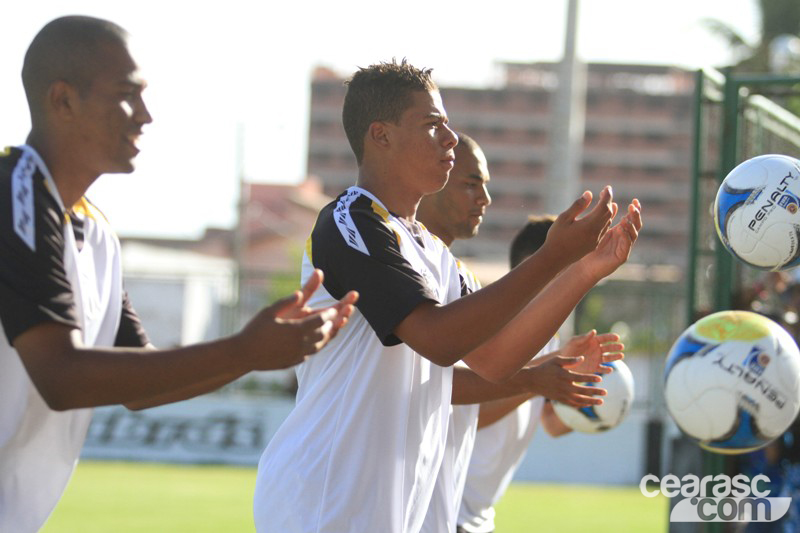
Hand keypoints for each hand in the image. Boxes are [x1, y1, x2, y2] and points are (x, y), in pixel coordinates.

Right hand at [235, 269, 357, 370]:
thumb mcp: (269, 311)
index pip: (321, 320)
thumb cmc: (254, 330)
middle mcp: (300, 343)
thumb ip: (286, 302)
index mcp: (296, 329)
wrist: (243, 355)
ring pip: (321, 344)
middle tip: (342, 315)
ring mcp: (298, 354)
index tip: (335, 307)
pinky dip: (320, 345)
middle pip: (324, 332)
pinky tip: (320, 340)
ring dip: (329, 335)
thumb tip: (300, 292)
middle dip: (334, 323)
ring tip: (334, 327)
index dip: (329, 313)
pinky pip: (313, 352)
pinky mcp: (295, 361)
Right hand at [511, 355, 606, 407]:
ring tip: (601, 402)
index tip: (600, 379)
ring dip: (591, 401)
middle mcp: (564, 387)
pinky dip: (582, 405)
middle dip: (595, 392)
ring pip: (579, 400)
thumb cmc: (545, 368)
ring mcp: (562, 395)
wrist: (532, 380)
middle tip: (606, 392)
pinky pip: (573, 404)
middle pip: (583, 391)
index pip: (581, 378)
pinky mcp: (560, 399)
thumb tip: (583, 358)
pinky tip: (589, 403)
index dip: (591, 378)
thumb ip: (570, 360)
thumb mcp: (556, 360)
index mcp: (564, 375)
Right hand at [542, 186, 616, 265]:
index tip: (607, 187)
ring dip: (608, 211)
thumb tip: (589, 194)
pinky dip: (605, 221)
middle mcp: (596, 233)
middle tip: (606, 192)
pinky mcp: (593, 245)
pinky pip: (603, 230)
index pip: (604, 206)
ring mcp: (596, 240)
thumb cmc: (556, 237)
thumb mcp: (564, 218)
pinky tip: (601, 217)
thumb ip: (578, 206)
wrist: (555, 258)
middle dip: (608, 202)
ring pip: (607, 222)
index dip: (607, 196)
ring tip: (606, 202)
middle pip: (608, 214)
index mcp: (589, 225)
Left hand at [560, 330, 623, 374]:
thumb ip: (584, 337)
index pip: (604, 338)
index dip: (611, 337)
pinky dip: (607, 370)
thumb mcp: (575, 341)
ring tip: (621, 355)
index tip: (617, 337)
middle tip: (621, 347)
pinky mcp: (594, 368)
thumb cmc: (568, 348)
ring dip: (615, 357)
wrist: (563, 361)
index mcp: (593, 341)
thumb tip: (594, 331)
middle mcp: (597, 350)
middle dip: (615, 347)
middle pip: (609, 348)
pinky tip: (609, 369)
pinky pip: (602, 369)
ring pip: (608, 358)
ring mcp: (597, 359)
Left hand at [576, 198, 641, 281]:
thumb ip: (607, 218)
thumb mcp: (600, 230)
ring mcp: (625, 248)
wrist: (586, 266)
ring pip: (633, 235)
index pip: (632, 219)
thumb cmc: (592, 248)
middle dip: (635, 216)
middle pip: (636, 225)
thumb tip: (613, 203)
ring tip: (625, 218)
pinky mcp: (622, 257)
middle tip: (632, 207)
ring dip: (630, 226)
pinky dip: (625, 238)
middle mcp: (625, 239)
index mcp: (621, 231)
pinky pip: (626, 246)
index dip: (635, 210)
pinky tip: (621, 230)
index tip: (635, 200)